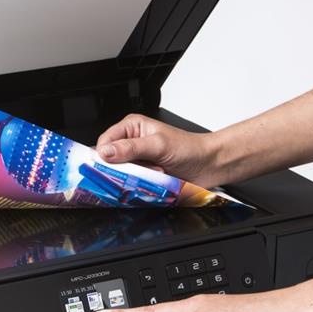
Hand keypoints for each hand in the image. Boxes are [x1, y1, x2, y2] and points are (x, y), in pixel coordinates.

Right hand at [95, 114, 224, 186]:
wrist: (208, 165)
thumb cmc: (189, 149)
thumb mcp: (158, 145)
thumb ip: (130, 148)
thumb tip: (106, 152)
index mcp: (132, 127)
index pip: (104, 142)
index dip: (104, 155)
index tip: (112, 166)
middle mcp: (131, 142)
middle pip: (110, 160)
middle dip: (123, 168)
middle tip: (140, 169)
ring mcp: (137, 160)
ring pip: (120, 173)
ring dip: (134, 177)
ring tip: (152, 172)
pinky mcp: (143, 174)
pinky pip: (130, 183)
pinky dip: (139, 184)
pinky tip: (153, 179)